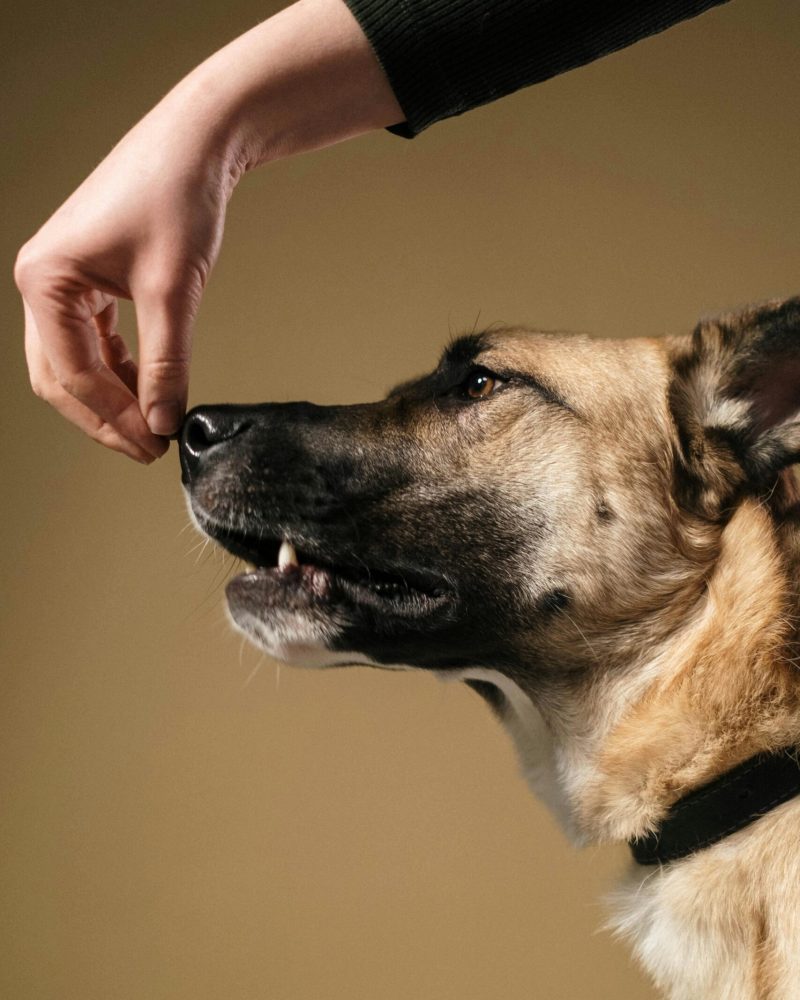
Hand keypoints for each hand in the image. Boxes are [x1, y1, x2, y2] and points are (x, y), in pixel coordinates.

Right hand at [15, 97, 234, 460]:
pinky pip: (95, 342)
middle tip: (149, 449)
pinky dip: (120, 370)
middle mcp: (42, 281)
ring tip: (154, 427)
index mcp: (45, 280)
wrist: (196, 144)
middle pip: (61, 376)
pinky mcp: (88, 280)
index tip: (153, 446)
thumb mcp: (172, 291)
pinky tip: (150, 389)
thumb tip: (164, 421)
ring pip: (76, 363)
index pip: (72, 374)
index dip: (114, 418)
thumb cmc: (176, 198)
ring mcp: (62, 281)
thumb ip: (167, 363)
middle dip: (105, 417)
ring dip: (112, 398)